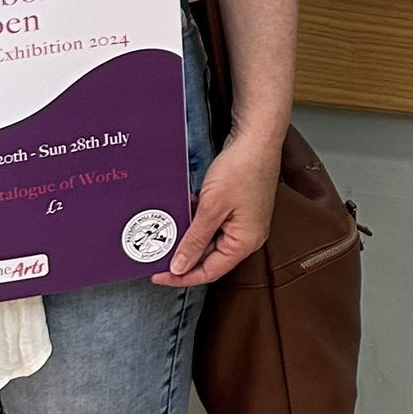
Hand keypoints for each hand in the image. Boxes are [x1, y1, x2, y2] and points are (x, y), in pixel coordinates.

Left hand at [156, 132, 278, 288]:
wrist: (257, 137)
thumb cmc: (241, 169)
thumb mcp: (212, 208)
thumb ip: (195, 241)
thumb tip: (180, 267)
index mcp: (245, 242)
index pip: (210, 271)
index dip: (182, 276)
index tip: (157, 274)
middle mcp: (247, 236)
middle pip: (210, 257)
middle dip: (183, 255)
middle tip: (156, 253)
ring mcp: (243, 221)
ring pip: (209, 239)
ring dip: (188, 236)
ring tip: (164, 232)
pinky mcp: (238, 207)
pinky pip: (213, 223)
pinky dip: (196, 220)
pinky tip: (181, 211)